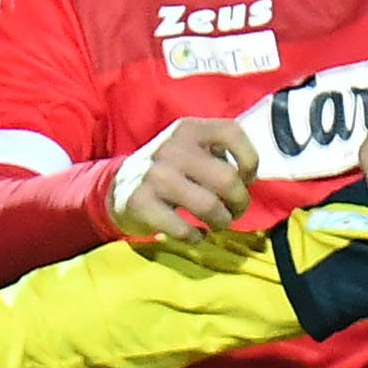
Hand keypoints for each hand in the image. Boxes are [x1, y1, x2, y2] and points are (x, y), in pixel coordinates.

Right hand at [109, 116, 257, 239]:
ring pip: (208, 206)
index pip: (232, 133)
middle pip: (226, 179)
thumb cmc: (167, 170)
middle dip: (239, 202)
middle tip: (234, 211)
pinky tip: (195, 235)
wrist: (117, 187)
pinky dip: (196, 237)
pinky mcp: (141, 203)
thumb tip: (248, 178)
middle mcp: (172, 147)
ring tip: (217, 224)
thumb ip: (218, 154)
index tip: (247, 179)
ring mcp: (155, 175)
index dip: (249, 160)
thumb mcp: (189, 148)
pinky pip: (183, 229)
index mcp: (189, 129)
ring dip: (221, 221)